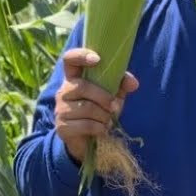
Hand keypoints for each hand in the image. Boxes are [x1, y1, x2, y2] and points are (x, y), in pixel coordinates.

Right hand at [54, 48, 139, 162]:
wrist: (88, 140)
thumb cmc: (100, 112)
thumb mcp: (113, 95)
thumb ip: (122, 85)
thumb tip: (133, 83)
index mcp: (74, 78)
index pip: (69, 59)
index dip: (81, 55)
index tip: (97, 59)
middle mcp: (63, 91)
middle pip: (82, 87)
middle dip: (104, 97)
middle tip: (115, 106)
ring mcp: (61, 109)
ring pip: (86, 108)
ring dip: (104, 115)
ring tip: (108, 120)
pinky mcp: (62, 127)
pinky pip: (85, 125)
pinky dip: (99, 127)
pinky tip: (102, 129)